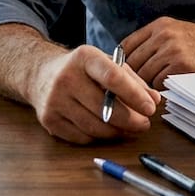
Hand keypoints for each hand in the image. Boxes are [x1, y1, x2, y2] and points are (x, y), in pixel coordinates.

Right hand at [28, 44, 160, 144]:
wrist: (41, 74)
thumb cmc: (82, 70)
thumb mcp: (107, 64)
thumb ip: (133, 80)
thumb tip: (154, 100)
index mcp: (84, 57)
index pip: (113, 77)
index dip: (135, 95)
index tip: (150, 108)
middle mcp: (66, 77)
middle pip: (104, 108)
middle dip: (130, 120)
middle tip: (144, 124)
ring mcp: (55, 100)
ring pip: (94, 127)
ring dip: (116, 132)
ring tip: (129, 129)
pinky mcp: (48, 120)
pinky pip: (81, 137)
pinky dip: (98, 137)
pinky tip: (107, 131)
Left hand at [121, 17, 194, 88]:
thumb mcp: (178, 32)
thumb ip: (155, 41)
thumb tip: (129, 62)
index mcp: (160, 25)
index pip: (126, 45)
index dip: (121, 62)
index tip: (123, 74)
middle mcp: (163, 35)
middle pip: (132, 63)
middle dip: (133, 77)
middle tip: (137, 88)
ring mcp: (171, 50)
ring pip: (144, 75)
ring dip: (148, 85)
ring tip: (158, 87)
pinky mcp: (181, 65)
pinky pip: (159, 83)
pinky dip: (162, 88)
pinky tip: (172, 86)